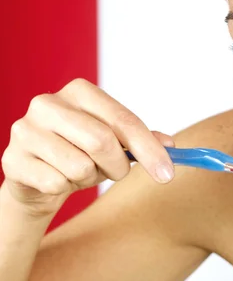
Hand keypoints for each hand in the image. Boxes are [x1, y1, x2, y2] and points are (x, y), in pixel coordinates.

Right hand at [1, 78, 174, 216]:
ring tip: (80, 171)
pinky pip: (57, 183)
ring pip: (80, 166)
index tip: (167, 174)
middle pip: (102, 141)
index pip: (123, 120)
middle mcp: (48, 104)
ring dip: (90, 178)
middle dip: (119, 167)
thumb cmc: (81, 152)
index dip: (149, 149)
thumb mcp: (115, 143)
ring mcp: (25, 130)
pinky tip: (57, 178)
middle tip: (118, 173)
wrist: (38, 175)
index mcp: (79, 92)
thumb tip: (170, 145)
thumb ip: (141, 141)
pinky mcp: (12, 160)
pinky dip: (66, 188)